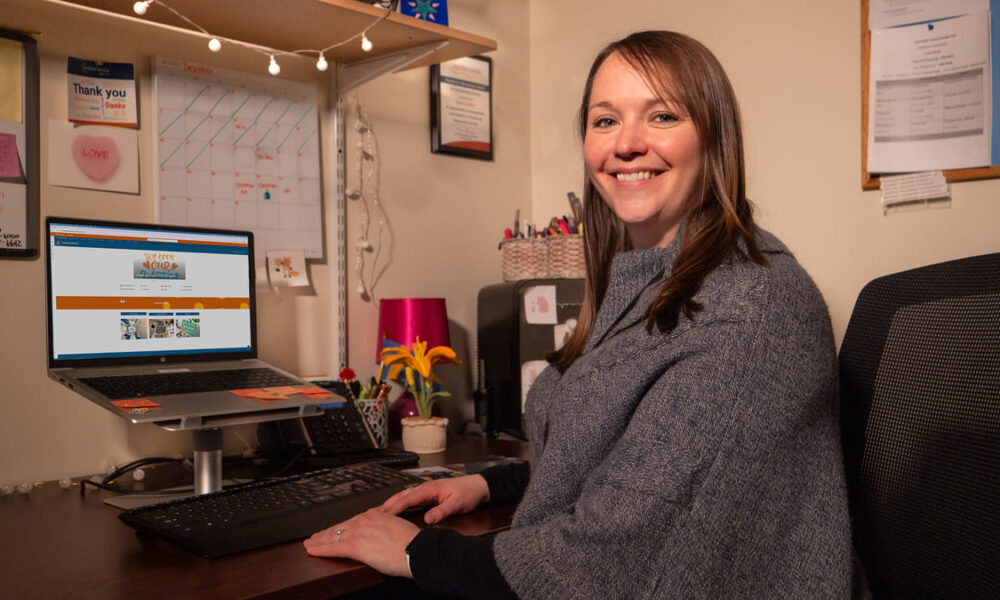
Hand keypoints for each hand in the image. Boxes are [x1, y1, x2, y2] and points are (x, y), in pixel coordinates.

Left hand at [304, 508, 418, 577]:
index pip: (352, 520)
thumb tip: (381, 533)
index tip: (333, 529)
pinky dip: (320, 549)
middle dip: (326, 533)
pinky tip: (312, 550)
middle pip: (340, 527)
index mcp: (376, 514)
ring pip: (333, 536)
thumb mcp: (398, 526)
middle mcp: (365, 520)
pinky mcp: (356, 546)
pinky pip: (333, 547)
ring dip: (319, 540)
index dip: (340, 526)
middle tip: (314, 536)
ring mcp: (359, 532)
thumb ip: (385, 526)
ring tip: (310, 543)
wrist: (416, 549)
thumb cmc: (412, 542)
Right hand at [379, 474, 489, 524]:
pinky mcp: (427, 495)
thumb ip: (442, 511)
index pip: (407, 499)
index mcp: (429, 489)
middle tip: (370, 516)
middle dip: (386, 505)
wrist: (478, 486)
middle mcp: (424, 488)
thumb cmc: (468, 494)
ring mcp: (424, 491)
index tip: (381, 515)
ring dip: (390, 505)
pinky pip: (409, 500)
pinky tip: (393, 512)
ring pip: (403, 497)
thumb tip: (427, 520)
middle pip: (401, 496)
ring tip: (377, 515)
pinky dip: (398, 505)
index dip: (394, 507)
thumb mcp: (457, 504)